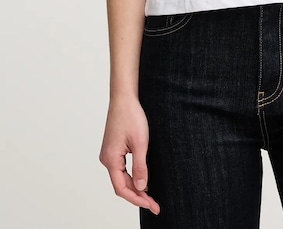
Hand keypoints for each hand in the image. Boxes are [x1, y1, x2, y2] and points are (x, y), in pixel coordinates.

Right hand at [99, 96, 159, 214]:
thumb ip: (140, 166)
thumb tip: (141, 187)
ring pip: (122, 177)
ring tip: (151, 196)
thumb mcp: (140, 143)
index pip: (122, 188)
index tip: (151, 205)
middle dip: (138, 195)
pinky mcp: (114, 149)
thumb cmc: (131, 116)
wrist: (124, 98)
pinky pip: (122, 169)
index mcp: (110, 159)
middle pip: (121, 185)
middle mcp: (106, 159)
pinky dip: (132, 176)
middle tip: (155, 204)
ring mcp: (109, 154)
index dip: (136, 199)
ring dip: (135, 187)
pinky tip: (143, 180)